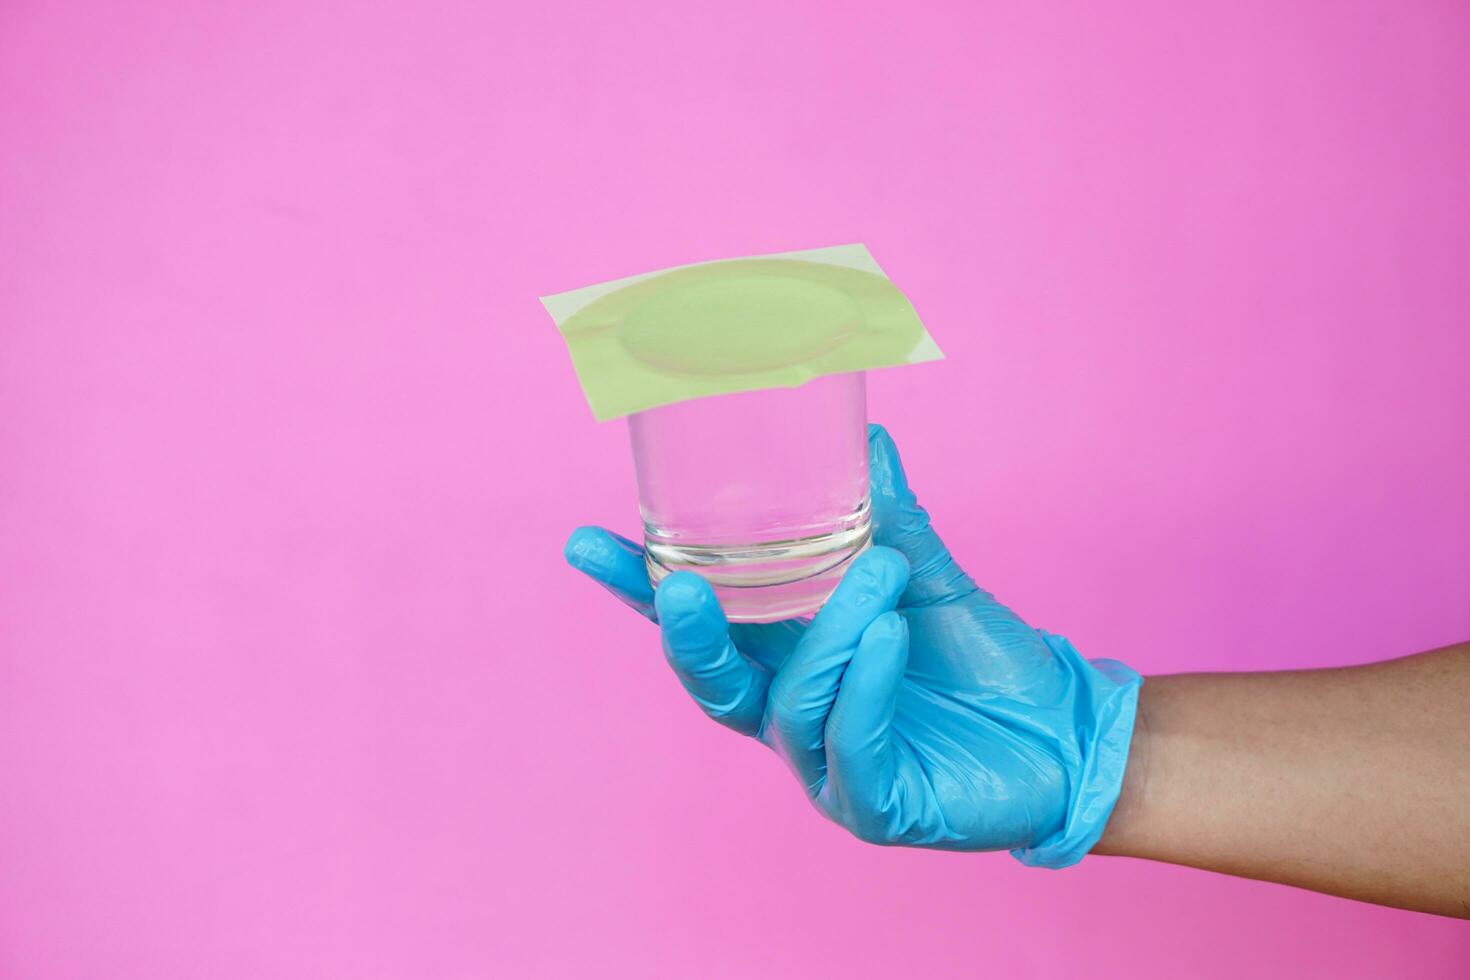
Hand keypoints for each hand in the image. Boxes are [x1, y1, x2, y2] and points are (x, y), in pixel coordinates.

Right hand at [564, 425, 1139, 865]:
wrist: (1063, 729)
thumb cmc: (981, 659)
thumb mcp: (927, 580)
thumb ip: (891, 520)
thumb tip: (867, 440)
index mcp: (787, 659)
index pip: (703, 625)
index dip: (639, 590)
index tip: (588, 542)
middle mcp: (791, 714)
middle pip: (711, 683)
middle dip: (687, 632)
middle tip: (678, 582)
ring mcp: (826, 767)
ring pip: (792, 703)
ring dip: (831, 633)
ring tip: (879, 570)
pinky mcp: (875, 807)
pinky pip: (852, 746)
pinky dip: (866, 687)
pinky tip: (891, 636)